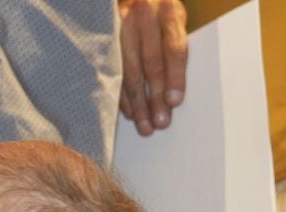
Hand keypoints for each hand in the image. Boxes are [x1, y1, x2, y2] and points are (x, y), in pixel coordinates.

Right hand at [119, 0, 189, 136]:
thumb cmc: (161, 14)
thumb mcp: (176, 20)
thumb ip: (178, 46)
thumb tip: (179, 90)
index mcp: (168, 10)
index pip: (173, 48)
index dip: (175, 77)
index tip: (174, 102)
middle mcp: (143, 16)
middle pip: (150, 63)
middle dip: (155, 97)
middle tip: (160, 122)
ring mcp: (121, 27)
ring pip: (129, 71)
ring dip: (138, 103)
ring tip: (145, 126)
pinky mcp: (106, 39)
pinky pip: (114, 72)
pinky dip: (122, 95)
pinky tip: (130, 113)